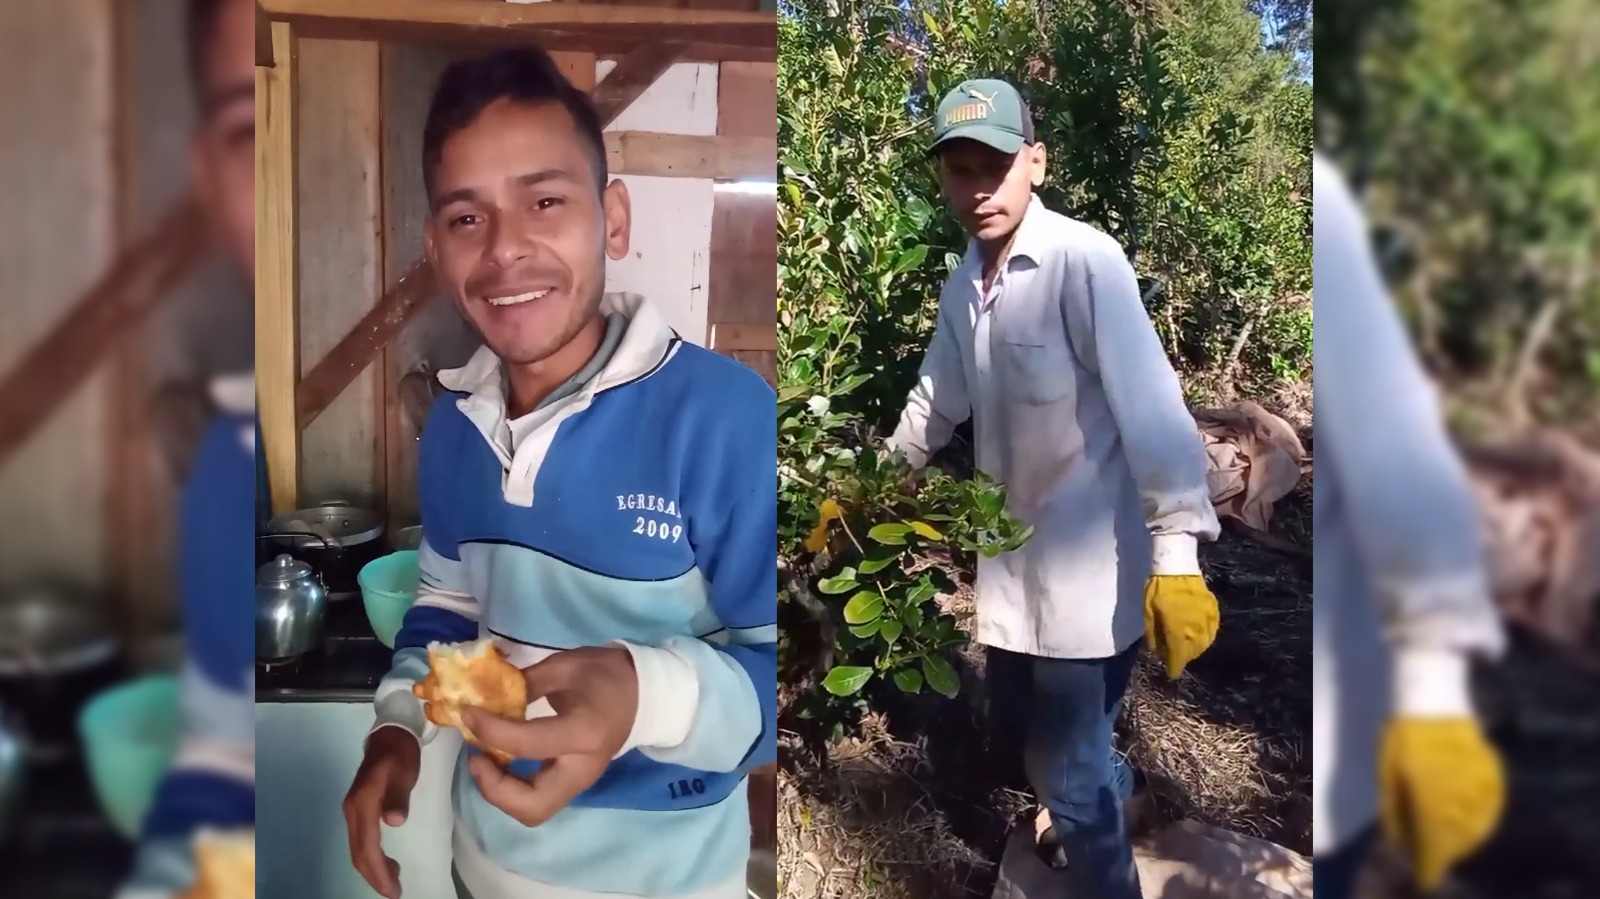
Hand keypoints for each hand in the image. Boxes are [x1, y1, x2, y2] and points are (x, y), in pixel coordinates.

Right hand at [342, 726, 421, 898]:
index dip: (378, 870)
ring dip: (373, 868)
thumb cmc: (400, 753)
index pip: (367, 846)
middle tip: (393, 892)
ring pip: (358, 848)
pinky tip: (388, 861)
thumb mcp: (404, 772)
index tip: (392, 889)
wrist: (390, 734)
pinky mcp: (359, 809)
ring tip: (393, 880)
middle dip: (374, 876)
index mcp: (363, 803)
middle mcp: (353, 810)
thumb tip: (394, 821)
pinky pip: (362, 840)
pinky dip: (373, 855)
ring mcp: (354, 810)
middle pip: (358, 852)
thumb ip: (399, 796)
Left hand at [461, 645, 639, 826]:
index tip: (468, 712)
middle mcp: (583, 767)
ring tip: (484, 758)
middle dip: (493, 788)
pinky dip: (510, 787)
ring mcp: (580, 781)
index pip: (527, 745)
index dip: (489, 731)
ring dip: (499, 792)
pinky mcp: (574, 783)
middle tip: (476, 756)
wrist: (644, 693)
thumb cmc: (606, 675)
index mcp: (584, 733)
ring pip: (533, 810)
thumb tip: (483, 696)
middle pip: (532, 806)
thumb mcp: (565, 666)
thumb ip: (523, 684)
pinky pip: (537, 798)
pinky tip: (500, 759)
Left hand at [1142, 575, 1218, 678]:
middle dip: (1183, 657)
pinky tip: (1198, 636)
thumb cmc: (1158, 590)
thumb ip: (1153, 636)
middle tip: (1175, 657)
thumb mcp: (1148, 613)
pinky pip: (1211, 631)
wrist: (1177, 567)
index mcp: (1177, 631)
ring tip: (1185, 648)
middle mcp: (1195, 629)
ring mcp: (1207, 620)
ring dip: (1195, 649)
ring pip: (1204, 643)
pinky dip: (1205, 637)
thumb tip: (1156, 653)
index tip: (1171, 673)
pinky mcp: (1213, 611)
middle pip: (1192, 652)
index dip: (1175, 667)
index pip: (1178, 657)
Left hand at [1379, 717, 1503, 889]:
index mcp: (1424, 782)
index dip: (1431, 852)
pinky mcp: (1488, 765)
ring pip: (1475, 816)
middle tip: (1441, 856)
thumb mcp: (1387, 767)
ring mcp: (1473, 773)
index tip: (1429, 868)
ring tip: (1459, 846)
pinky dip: (1486, 815)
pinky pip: (1492, 798)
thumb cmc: (1403, 733)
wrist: (1432, 698)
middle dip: (1447, 846)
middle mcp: (1452, 782)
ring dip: (1467, 835)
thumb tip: (1396, 838)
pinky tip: (1480, 824)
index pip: (1431, 829)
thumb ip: (1391, 804)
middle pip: (1454, 826)